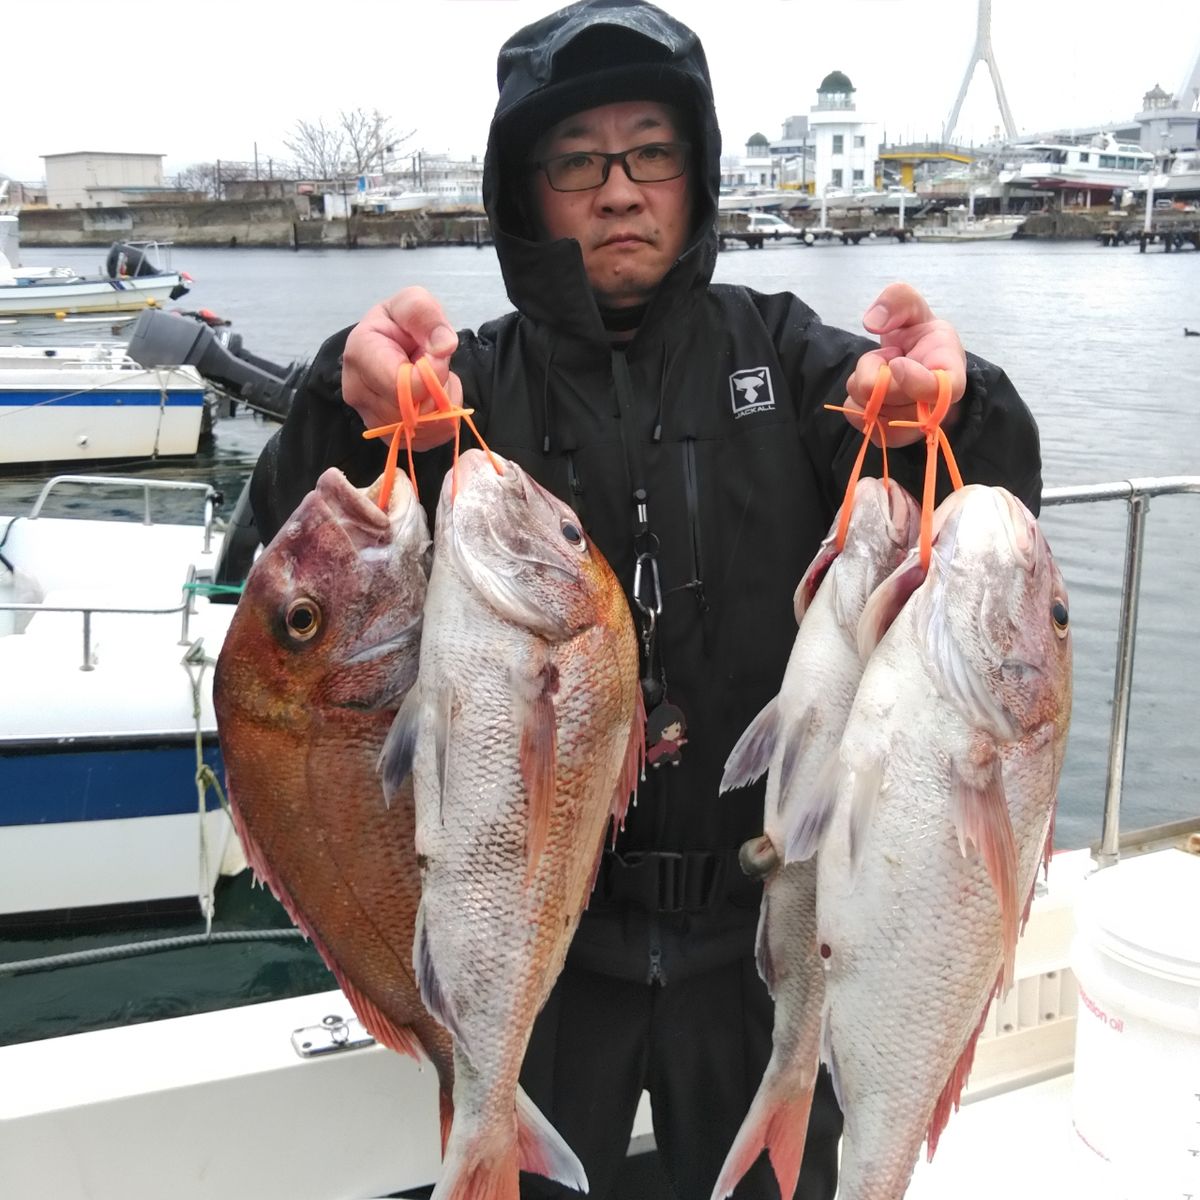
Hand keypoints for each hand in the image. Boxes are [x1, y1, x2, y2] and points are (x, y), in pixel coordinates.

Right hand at [342, 287, 464, 449]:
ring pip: (425, 428)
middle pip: (415, 410)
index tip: (437, 353)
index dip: (432, 373)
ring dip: (443, 405)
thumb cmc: (400, 324)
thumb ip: (426, 316)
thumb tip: (444, 346)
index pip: (401, 385)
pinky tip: (433, 399)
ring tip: (433, 380)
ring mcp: (371, 419)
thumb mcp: (413, 303)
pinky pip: (429, 439)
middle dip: (438, 388)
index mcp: (360, 354)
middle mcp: (357, 393)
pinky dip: (442, 421)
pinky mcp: (388, 437)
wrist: (391, 345)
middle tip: (435, 365)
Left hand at [843, 283, 966, 447]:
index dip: (915, 382)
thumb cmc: (920, 337)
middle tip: (889, 357)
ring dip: (863, 384)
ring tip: (885, 374)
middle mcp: (936, 407)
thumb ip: (898, 300)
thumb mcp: (913, 306)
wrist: (918, 365)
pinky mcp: (891, 437)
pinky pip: (858, 420)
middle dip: (874, 370)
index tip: (897, 363)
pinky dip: (855, 401)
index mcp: (950, 373)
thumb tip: (872, 322)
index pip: (944, 390)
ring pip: (868, 408)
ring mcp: (914, 427)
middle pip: (889, 397)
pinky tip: (874, 391)